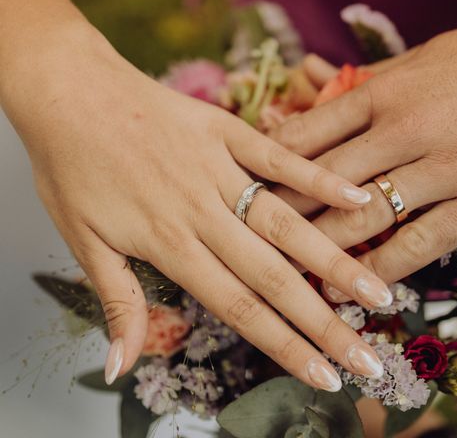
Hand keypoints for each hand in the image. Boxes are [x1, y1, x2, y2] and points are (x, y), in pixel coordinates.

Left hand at [0, 27, 390, 388]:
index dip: (285, 346)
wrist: (69, 91)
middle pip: (273, 277)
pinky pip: (278, 156)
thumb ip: (117, 303)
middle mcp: (203, 213)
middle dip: (324, 322)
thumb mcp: (81, 242)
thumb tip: (121, 368)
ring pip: (285, 223)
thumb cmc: (71, 168)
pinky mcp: (227, 131)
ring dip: (335, 260)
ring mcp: (219, 169)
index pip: (239, 309)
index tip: (325, 376)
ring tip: (378, 293)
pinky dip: (317, 178)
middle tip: (368, 355)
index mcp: (170, 245)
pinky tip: (357, 198)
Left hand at [269, 6, 456, 296]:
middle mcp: (408, 131)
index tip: (242, 192)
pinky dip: (381, 271)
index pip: (308, 135)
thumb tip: (315, 104)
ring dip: (320, 253)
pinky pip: (420, 244)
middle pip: (324, 182)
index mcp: (387, 93)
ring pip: (364, 218)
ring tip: (287, 279)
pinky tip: (356, 292)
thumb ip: (370, 88)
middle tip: (247, 246)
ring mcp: (447, 169)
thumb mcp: (422, 60)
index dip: (269, 168)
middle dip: (281, 217)